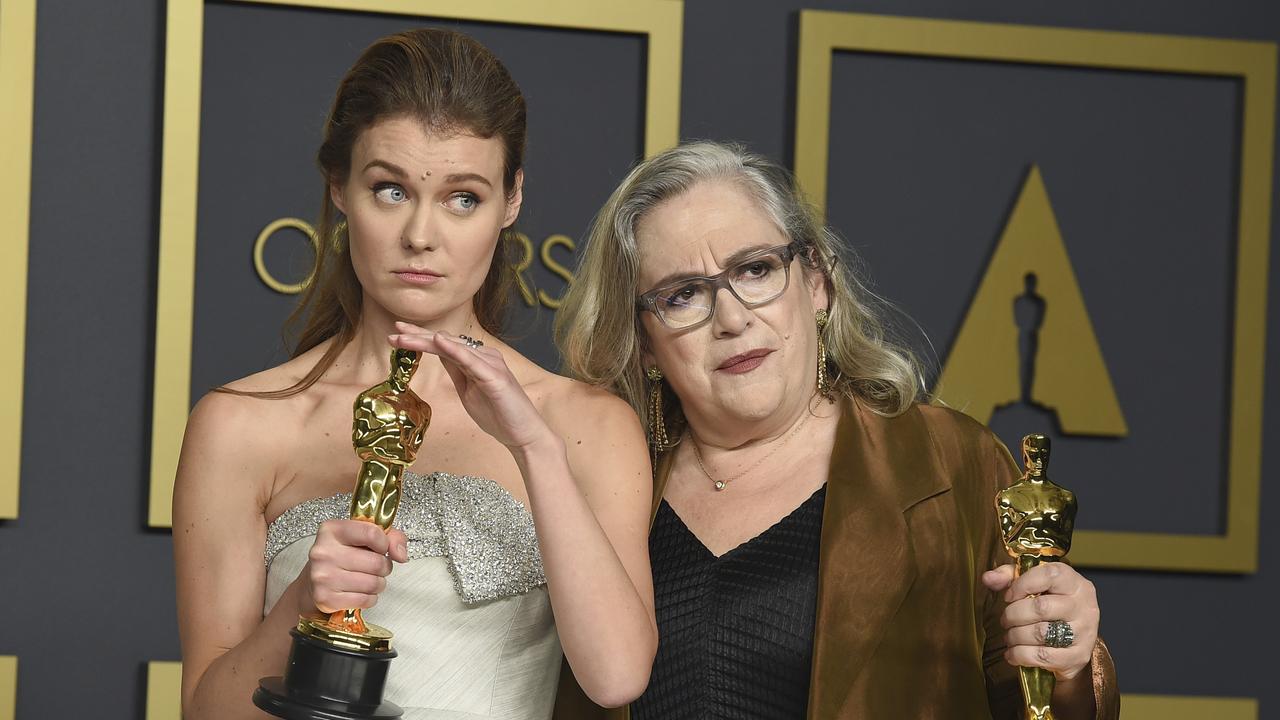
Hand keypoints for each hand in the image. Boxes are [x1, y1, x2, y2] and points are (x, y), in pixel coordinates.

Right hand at [302, 519, 408, 615]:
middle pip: (376, 562)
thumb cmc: (343, 556)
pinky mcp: (325, 598)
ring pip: (373, 583)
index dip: (384, 543)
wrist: (312, 582)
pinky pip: (365, 600)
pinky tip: (360, 592)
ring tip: (368, 579)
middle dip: (384, 567)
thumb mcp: (363, 537)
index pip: (372, 533)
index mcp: (331, 530)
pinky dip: (369, 598)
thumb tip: (401, 555)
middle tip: (375, 567)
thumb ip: (390, 537)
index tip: (381, 547)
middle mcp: (323, 552)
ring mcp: (322, 576)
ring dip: (378, 584)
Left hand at [389, 322, 551, 451]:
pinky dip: (454, 350)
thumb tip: (439, 353)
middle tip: (393, 330)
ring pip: (454, 347)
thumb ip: (456, 371)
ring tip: (404, 337)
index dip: (421, 338)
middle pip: (446, 342)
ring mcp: (491, 365)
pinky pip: (471, 361)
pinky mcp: (495, 378)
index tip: (397, 334)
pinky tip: (438, 342)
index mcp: (477, 359)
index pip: (444, 346)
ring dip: (427, 341)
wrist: (523, 435)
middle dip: (418, 335)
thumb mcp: (468, 391)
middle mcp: (485, 356)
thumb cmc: (499, 415)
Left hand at [982, 562, 1098, 680]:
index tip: (1008, 596)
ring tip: (1009, 636)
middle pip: (1041, 608)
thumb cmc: (1051, 605)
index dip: (1021, 585)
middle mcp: (1084, 606)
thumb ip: (1010, 577)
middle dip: (1013, 615)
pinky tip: (1013, 653)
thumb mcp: (1034, 584)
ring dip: (1015, 636)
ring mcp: (1084, 632)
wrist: (1075, 639)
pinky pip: (1043, 656)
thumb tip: (988, 578)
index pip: (1049, 575)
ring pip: (1040, 633)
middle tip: (1005, 620)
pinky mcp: (1078, 656)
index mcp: (1074, 583)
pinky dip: (1020, 655)